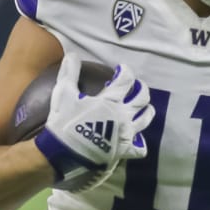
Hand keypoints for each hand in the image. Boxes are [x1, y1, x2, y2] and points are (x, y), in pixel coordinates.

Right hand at [33, 56, 153, 192]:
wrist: (64, 154)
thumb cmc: (64, 122)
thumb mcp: (63, 94)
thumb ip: (69, 72)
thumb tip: (72, 55)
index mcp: (110, 101)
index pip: (126, 80)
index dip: (125, 71)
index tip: (121, 69)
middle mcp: (123, 116)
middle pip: (142, 98)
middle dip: (141, 88)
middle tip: (136, 86)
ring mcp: (125, 134)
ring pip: (146, 119)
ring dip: (147, 111)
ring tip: (144, 108)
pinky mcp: (124, 151)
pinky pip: (140, 147)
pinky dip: (140, 142)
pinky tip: (136, 138)